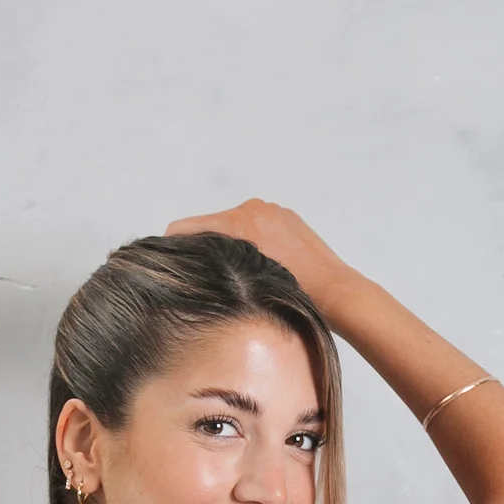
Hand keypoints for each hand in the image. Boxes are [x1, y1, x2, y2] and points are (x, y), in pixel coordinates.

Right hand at [164, 199, 354, 317]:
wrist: (336, 292)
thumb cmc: (294, 295)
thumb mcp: (242, 284)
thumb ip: (212, 266)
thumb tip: (185, 263)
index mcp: (237, 222)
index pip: (184, 227)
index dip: (170, 246)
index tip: (167, 265)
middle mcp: (251, 208)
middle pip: (207, 224)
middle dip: (201, 246)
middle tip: (202, 275)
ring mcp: (269, 208)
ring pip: (231, 224)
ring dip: (226, 244)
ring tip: (235, 273)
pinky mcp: (285, 214)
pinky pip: (254, 223)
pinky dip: (249, 240)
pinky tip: (257, 265)